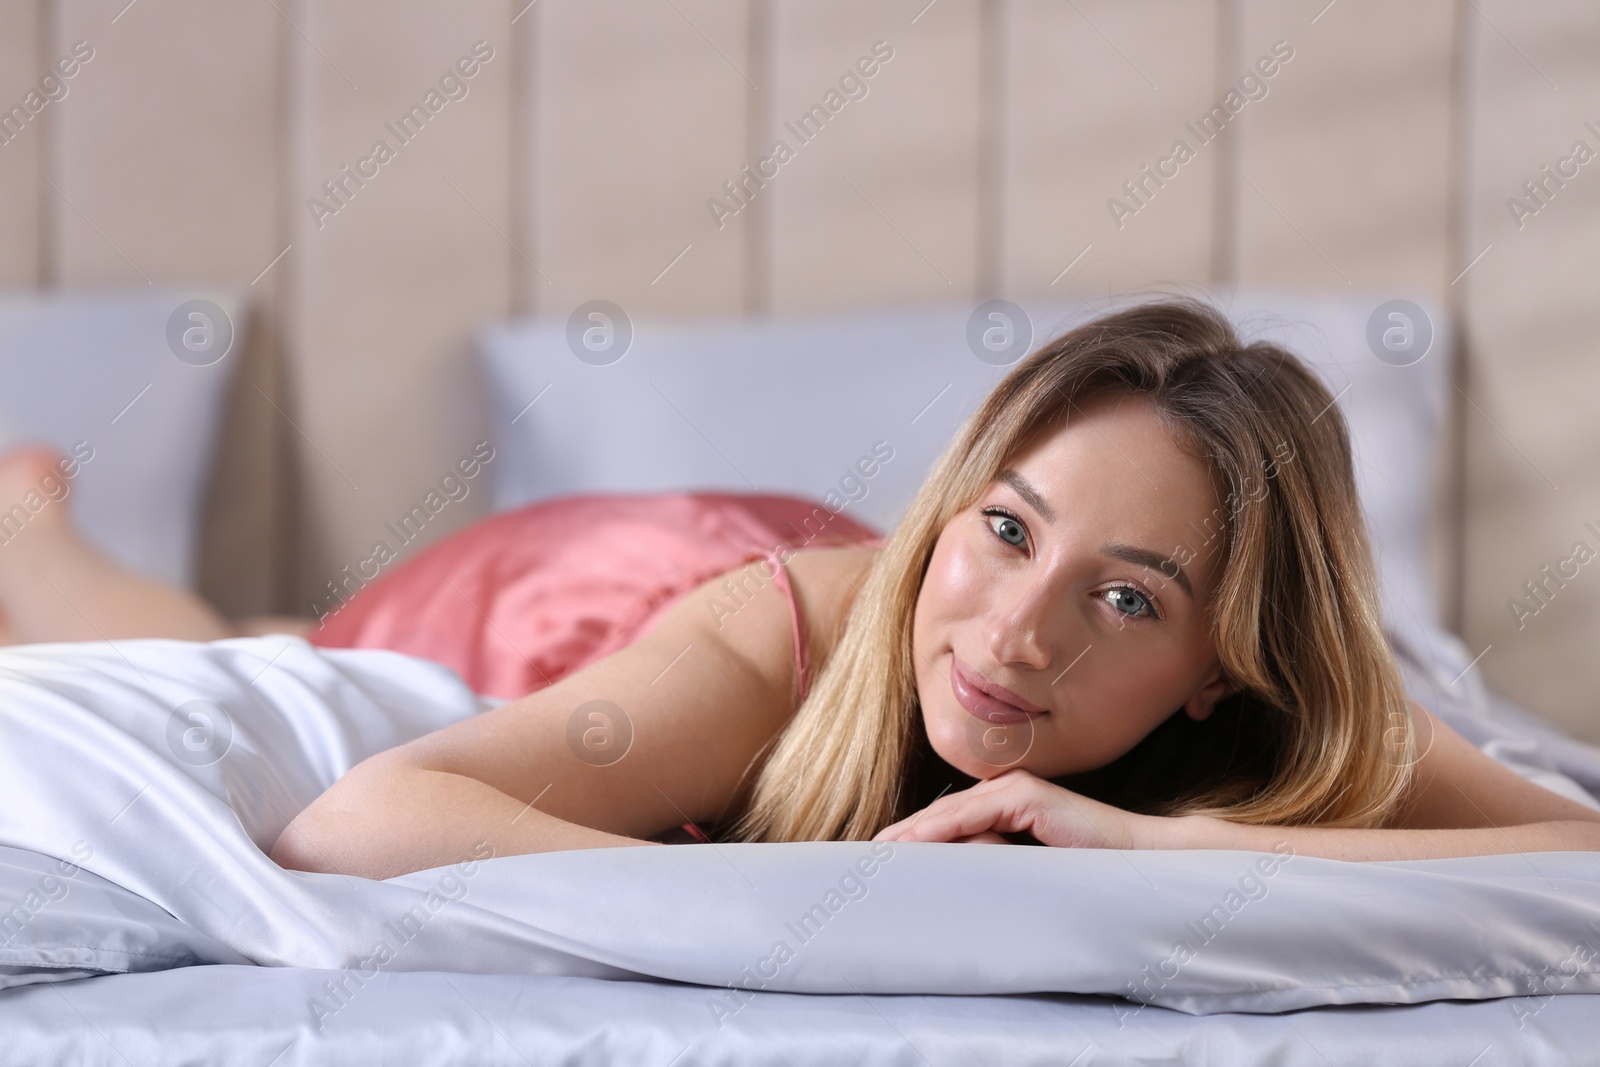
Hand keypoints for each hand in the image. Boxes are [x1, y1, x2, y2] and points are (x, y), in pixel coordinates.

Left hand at [871, 767, 1154, 849]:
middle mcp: (1006, 791)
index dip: (913, 842)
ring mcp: (1016, 789)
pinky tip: (913, 846)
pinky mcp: (1027, 796)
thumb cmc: (1090, 874)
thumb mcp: (1028, 873)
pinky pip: (972, 814)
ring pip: (950, 813)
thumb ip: (994, 868)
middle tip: (866, 861)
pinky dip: (940, 830)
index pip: (947, 824)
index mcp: (1006, 807)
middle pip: (940, 815)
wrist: (1140, 864)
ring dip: (912, 835)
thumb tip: (951, 881)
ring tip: (880, 856)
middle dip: (903, 837)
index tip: (881, 863)